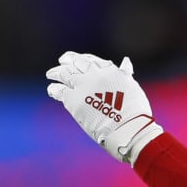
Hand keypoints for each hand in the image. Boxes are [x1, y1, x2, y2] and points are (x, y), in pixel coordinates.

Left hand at [46, 52, 163, 163]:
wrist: (128, 127)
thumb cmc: (135, 112)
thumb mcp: (133, 87)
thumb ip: (125, 74)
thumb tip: (125, 62)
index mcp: (110, 71)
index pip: (92, 60)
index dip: (84, 58)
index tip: (79, 58)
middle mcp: (95, 75)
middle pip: (76, 63)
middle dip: (68, 60)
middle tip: (63, 60)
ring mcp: (83, 86)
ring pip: (64, 74)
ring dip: (56, 73)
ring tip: (51, 74)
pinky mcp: (73, 99)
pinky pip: (59, 91)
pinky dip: (54, 89)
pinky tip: (52, 89)